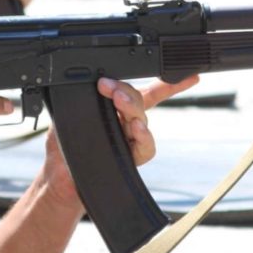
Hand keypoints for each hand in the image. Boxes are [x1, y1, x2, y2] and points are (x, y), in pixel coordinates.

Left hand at [41, 75, 200, 207]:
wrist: (62, 177)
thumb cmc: (63, 145)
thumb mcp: (68, 116)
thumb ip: (83, 100)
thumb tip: (93, 83)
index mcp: (115, 107)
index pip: (145, 91)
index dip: (168, 83)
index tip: (190, 75)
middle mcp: (127, 122)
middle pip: (138, 100)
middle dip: (126, 90)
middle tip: (109, 88)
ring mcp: (131, 140)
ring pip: (142, 120)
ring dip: (132, 109)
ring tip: (120, 102)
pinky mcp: (132, 158)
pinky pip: (145, 147)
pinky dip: (144, 136)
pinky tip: (136, 129)